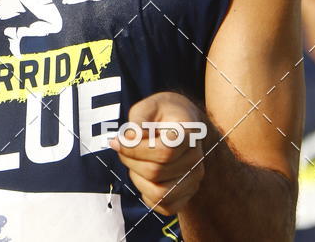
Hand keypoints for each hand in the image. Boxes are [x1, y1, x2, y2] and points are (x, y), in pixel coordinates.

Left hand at [109, 92, 205, 215]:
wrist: (180, 123)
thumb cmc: (160, 114)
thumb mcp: (146, 107)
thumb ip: (137, 122)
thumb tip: (128, 140)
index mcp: (189, 132)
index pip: (164, 152)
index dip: (135, 149)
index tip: (118, 140)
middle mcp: (196, 158)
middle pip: (156, 172)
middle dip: (130, 161)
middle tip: (120, 148)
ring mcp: (194, 178)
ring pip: (159, 193)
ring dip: (137, 178)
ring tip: (132, 161)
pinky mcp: (187, 194)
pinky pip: (164, 206)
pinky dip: (146, 193)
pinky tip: (141, 174)